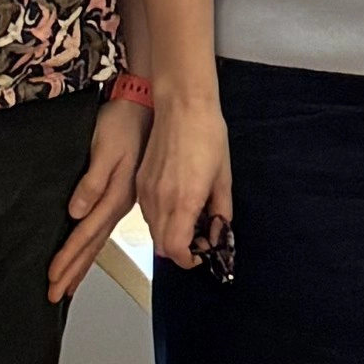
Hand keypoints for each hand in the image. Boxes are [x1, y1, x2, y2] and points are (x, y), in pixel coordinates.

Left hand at [55, 93, 150, 304]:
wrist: (145, 106)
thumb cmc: (123, 123)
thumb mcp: (106, 148)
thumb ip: (92, 181)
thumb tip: (77, 212)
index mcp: (114, 197)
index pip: (85, 236)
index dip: (69, 260)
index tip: (53, 280)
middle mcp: (118, 205)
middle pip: (92, 246)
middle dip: (72, 272)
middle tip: (54, 295)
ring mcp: (121, 202)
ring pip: (97, 241)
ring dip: (81, 264)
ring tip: (68, 285)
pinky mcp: (120, 194)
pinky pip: (102, 229)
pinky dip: (91, 246)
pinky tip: (86, 253)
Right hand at [138, 98, 235, 272]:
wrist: (181, 105)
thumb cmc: (208, 135)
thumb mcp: (223, 176)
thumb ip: (221, 209)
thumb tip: (220, 231)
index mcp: (184, 201)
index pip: (175, 249)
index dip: (188, 259)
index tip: (203, 253)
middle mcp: (160, 201)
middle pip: (162, 245)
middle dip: (181, 248)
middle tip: (200, 236)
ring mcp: (146, 191)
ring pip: (153, 230)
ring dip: (170, 233)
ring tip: (190, 218)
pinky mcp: (140, 181)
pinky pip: (147, 212)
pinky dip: (161, 218)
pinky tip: (177, 202)